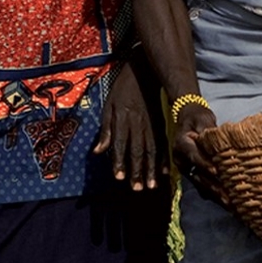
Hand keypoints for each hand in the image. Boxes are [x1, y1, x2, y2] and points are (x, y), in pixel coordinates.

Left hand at [92, 64, 159, 189]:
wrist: (144, 73)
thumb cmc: (122, 90)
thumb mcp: (108, 107)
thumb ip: (105, 130)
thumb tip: (97, 151)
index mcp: (123, 120)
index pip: (120, 145)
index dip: (119, 162)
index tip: (120, 178)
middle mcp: (138, 125)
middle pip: (138, 151)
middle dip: (137, 171)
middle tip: (137, 189)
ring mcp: (151, 125)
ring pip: (152, 150)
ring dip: (151, 169)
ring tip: (151, 185)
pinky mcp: (161, 124)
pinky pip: (163, 143)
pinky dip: (164, 158)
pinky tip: (164, 171)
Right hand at [171, 95, 221, 196]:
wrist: (189, 120)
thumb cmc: (198, 117)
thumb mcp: (203, 119)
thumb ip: (209, 131)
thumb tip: (218, 140)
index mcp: (181, 144)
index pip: (194, 155)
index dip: (205, 164)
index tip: (217, 172)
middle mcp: (181, 160)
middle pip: (199, 176)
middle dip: (215, 187)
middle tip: (229, 199)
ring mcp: (187, 169)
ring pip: (202, 185)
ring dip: (217, 196)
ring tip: (232, 206)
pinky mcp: (193, 174)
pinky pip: (204, 186)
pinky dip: (216, 195)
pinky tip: (229, 203)